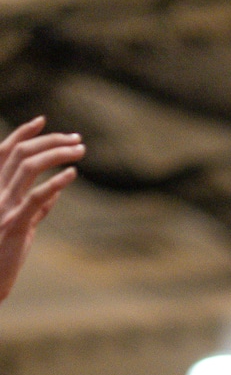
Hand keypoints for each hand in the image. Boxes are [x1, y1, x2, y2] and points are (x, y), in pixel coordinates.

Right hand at [0, 117, 83, 302]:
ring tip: (79, 151)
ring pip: (27, 166)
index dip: (23, 133)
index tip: (44, 120)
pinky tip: (72, 174)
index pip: (4, 151)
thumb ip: (36, 208)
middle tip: (78, 140)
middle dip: (51, 141)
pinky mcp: (15, 225)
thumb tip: (55, 192)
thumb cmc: (3, 254)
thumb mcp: (21, 226)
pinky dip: (55, 182)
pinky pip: (35, 197)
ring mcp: (4, 208)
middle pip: (21, 153)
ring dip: (57, 153)